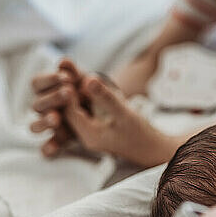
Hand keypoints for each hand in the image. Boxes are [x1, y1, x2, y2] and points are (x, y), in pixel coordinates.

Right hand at [30, 58, 83, 156]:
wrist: (106, 111)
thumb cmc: (89, 91)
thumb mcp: (84, 80)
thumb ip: (73, 71)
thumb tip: (64, 61)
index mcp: (46, 90)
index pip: (36, 83)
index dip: (49, 80)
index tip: (67, 78)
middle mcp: (44, 108)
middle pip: (36, 104)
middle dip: (51, 98)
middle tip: (68, 93)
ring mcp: (49, 126)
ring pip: (35, 126)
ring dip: (44, 122)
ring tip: (57, 119)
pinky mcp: (58, 140)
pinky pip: (46, 148)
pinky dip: (48, 148)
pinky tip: (54, 148)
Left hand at [63, 74, 177, 166]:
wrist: (152, 149)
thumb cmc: (140, 133)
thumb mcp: (124, 113)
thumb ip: (105, 97)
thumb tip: (88, 79)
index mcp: (89, 135)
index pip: (69, 111)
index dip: (66, 91)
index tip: (67, 73)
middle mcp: (85, 135)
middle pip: (68, 110)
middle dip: (66, 89)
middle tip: (63, 67)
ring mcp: (89, 133)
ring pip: (74, 109)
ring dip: (73, 91)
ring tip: (69, 71)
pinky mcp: (95, 128)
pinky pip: (82, 110)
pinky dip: (81, 96)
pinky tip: (81, 81)